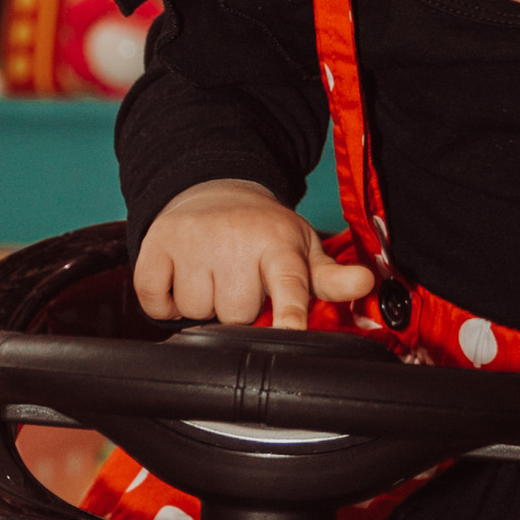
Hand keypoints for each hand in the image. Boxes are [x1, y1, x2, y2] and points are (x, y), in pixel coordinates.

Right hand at [133, 180, 375, 329]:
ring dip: (202, 303)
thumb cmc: (263, 231)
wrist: (214, 189)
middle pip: (235, 314)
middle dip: (238, 307)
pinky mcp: (156, 243)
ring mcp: (194, 241)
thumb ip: (329, 276)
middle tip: (242, 278)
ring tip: (214, 273)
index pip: (287, 284)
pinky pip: (155, 301)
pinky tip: (182, 277)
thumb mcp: (301, 249)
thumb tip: (364, 283)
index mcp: (278, 243)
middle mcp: (236, 240)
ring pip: (196, 311)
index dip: (290, 312)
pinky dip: (163, 301)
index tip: (291, 330)